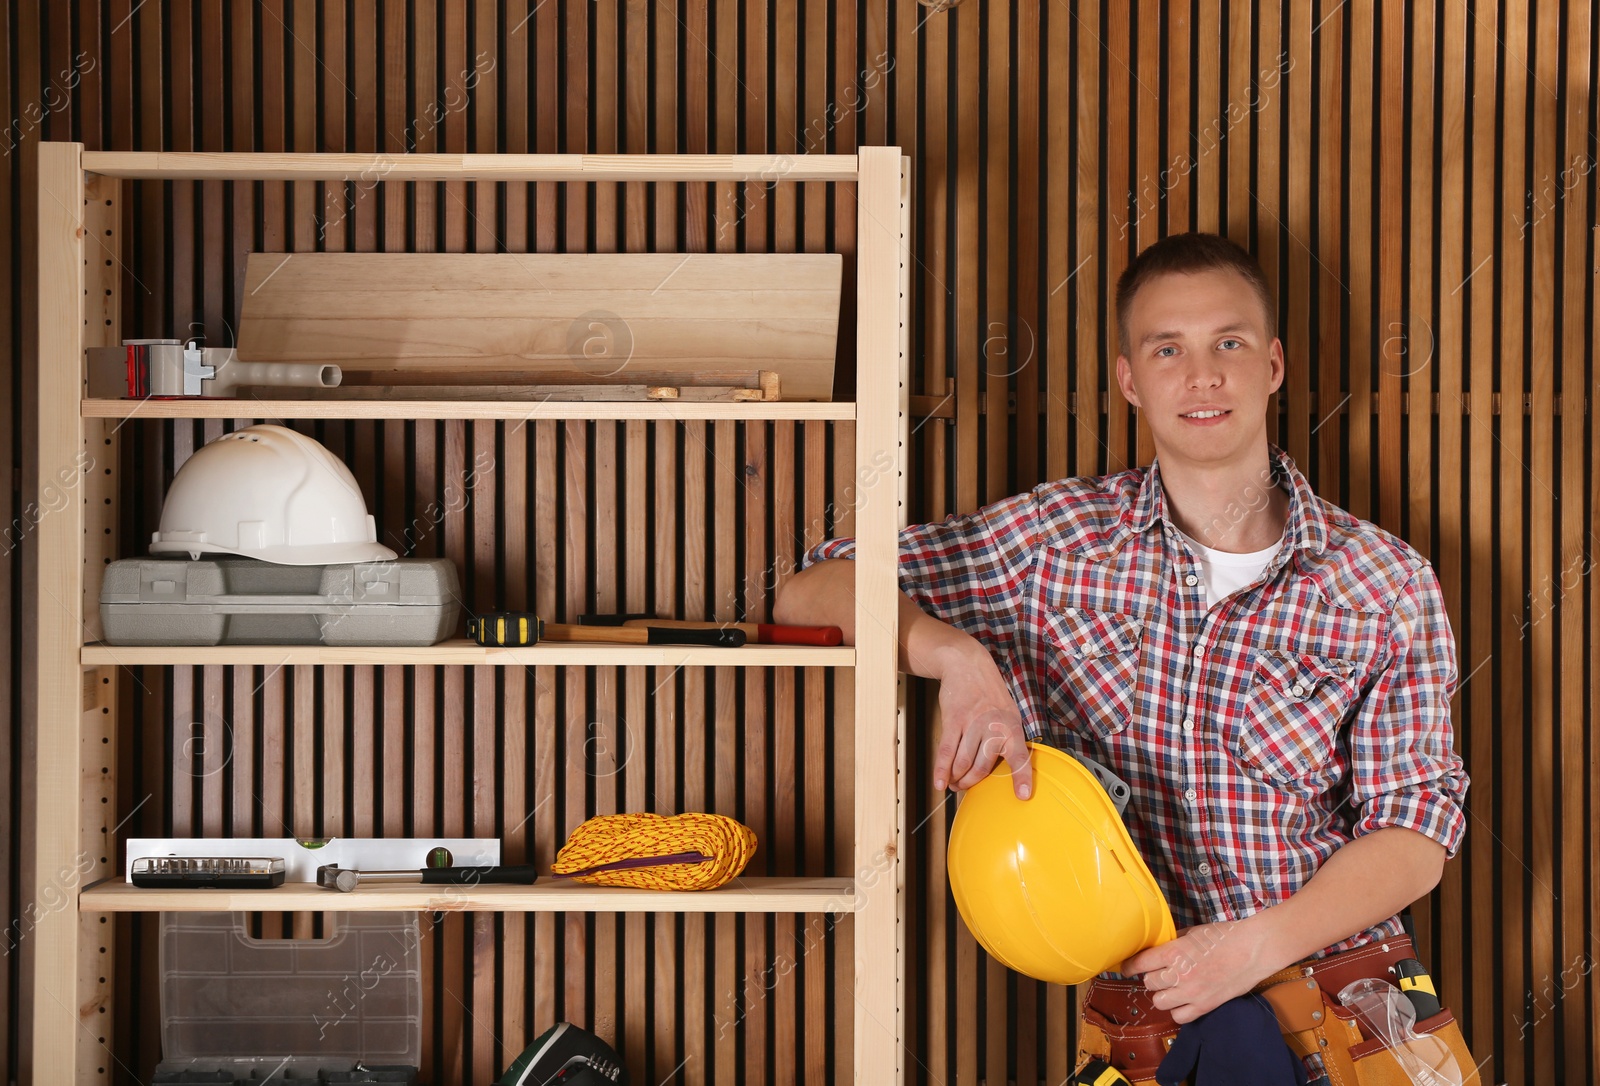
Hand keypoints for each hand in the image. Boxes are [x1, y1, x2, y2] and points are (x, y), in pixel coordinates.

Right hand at [932, 644, 1031, 799]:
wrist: (967, 665)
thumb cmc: (989, 694)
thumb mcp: (1009, 713)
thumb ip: (1008, 739)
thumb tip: (1004, 769)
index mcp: (1012, 726)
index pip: (1020, 756)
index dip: (1022, 777)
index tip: (1024, 796)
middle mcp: (994, 726)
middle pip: (983, 766)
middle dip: (972, 782)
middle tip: (964, 787)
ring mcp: (972, 722)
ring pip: (964, 761)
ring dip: (957, 777)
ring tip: (953, 783)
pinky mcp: (953, 720)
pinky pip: (947, 751)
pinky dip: (942, 769)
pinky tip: (939, 782)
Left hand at [1121, 918, 1275, 1023]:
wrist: (1253, 949)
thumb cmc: (1226, 936)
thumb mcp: (1193, 932)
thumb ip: (1174, 942)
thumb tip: (1160, 947)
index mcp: (1173, 952)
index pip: (1139, 963)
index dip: (1129, 966)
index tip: (1126, 967)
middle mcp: (1179, 974)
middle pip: (1148, 983)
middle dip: (1150, 978)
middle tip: (1157, 974)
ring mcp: (1192, 993)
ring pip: (1159, 1002)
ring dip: (1162, 994)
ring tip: (1170, 988)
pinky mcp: (1205, 1006)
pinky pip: (1179, 1017)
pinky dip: (1178, 1011)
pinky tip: (1183, 1001)